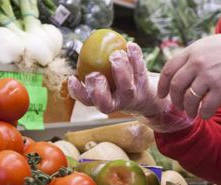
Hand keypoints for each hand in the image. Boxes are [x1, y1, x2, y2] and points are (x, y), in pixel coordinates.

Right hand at [68, 42, 192, 132]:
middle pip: (105, 102)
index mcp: (104, 101)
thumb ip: (95, 73)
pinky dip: (136, 57)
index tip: (73, 78)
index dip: (78, 92)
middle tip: (97, 74)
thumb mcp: (107, 86)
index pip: (87, 101)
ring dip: (120, 70)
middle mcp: (117, 102)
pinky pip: (141, 71)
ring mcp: (132, 95)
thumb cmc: (120, 88)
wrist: (148, 99)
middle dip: (98, 88)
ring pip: (126, 88)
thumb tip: (82, 50)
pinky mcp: (145, 86)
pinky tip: (131, 46)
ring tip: (116, 54)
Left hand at [157, 27, 220, 118]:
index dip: (162, 85)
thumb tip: (178, 75)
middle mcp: (198, 63)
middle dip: (176, 100)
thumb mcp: (208, 46)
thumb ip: (192, 57)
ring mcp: (209, 76)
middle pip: (176, 87)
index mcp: (192, 51)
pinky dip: (203, 114)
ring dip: (189, 110)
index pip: (169, 70)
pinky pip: (206, 107)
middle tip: (180, 106)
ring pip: (189, 100)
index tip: (162, 95)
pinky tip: (205, 114)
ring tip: (192, 113)